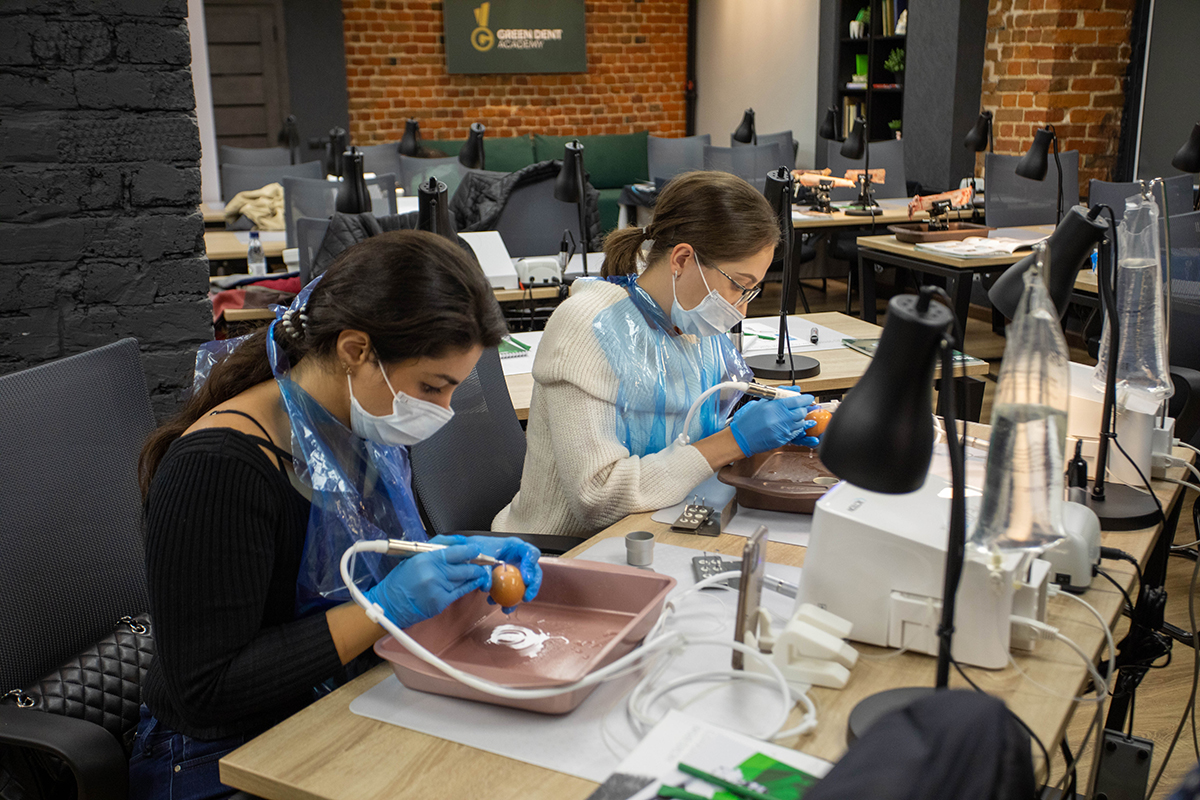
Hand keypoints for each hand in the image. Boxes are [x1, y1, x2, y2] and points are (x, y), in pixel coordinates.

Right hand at [364, 535, 489, 627]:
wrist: (389, 605)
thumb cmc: (399, 582)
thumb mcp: (413, 557)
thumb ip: (435, 549)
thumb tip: (458, 542)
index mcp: (425, 559)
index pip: (455, 551)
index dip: (470, 549)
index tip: (477, 549)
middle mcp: (433, 572)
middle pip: (464, 565)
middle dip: (478, 562)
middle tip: (485, 560)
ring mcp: (438, 588)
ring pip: (465, 578)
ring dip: (475, 574)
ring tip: (481, 570)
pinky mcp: (441, 602)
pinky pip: (461, 591)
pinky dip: (470, 585)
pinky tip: (475, 582)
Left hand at [439, 534, 542, 608]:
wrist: (467, 553)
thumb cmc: (475, 548)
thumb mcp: (481, 555)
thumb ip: (485, 570)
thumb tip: (488, 586)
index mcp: (515, 546)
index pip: (531, 553)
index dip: (531, 566)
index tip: (527, 579)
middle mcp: (518, 558)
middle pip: (534, 571)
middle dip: (533, 586)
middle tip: (526, 596)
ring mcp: (514, 570)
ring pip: (525, 585)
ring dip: (518, 598)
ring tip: (508, 607)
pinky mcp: (508, 580)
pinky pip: (511, 591)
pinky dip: (504, 599)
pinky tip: (494, 602)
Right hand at [729, 390, 817, 455]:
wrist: (741, 438)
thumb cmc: (748, 420)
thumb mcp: (761, 402)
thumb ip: (780, 394)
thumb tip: (794, 390)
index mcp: (774, 407)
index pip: (798, 400)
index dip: (806, 398)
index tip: (808, 398)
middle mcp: (780, 419)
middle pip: (802, 412)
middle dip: (802, 408)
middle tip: (797, 407)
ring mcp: (782, 430)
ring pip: (801, 423)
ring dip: (799, 418)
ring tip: (789, 416)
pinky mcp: (783, 440)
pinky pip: (795, 432)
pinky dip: (794, 428)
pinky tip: (786, 425)